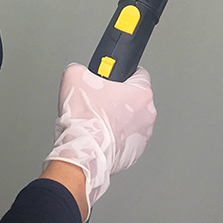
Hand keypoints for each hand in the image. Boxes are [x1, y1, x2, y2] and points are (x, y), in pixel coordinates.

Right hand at [42, 62, 155, 212]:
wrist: (82, 151)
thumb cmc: (85, 118)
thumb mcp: (75, 76)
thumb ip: (81, 68)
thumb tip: (79, 71)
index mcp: (142, 93)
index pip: (138, 74)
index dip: (121, 74)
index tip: (111, 78)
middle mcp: (147, 115)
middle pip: (133, 98)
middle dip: (117, 98)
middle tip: (98, 100)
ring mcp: (142, 137)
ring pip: (130, 120)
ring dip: (117, 119)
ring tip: (96, 120)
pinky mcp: (134, 154)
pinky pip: (125, 140)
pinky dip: (114, 137)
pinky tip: (98, 135)